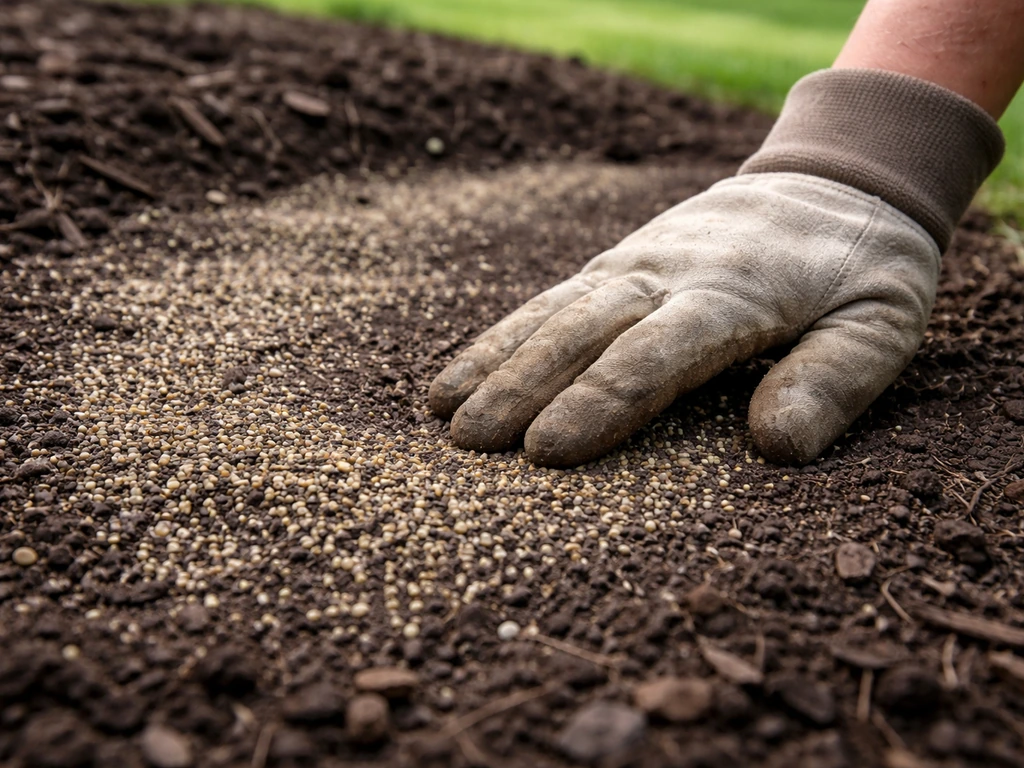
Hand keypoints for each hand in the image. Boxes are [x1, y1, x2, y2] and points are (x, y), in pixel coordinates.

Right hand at [429, 172, 938, 466]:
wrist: (836, 176)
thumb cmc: (864, 266)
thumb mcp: (883, 322)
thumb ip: (834, 380)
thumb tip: (774, 449)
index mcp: (736, 294)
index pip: (655, 352)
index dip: (599, 401)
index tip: (545, 451)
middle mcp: (669, 273)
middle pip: (584, 331)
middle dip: (522, 387)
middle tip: (469, 444)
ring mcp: (635, 264)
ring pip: (553, 312)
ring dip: (495, 361)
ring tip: (441, 411)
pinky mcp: (618, 264)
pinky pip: (550, 299)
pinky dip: (502, 336)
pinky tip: (462, 371)